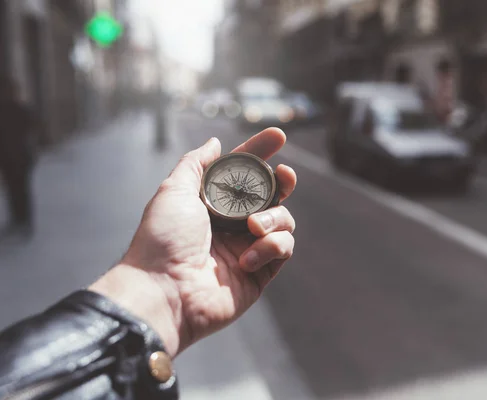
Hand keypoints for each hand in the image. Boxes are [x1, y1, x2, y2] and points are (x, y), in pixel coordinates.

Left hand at [89, 128, 296, 355]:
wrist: (164, 292)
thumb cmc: (163, 240)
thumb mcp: (173, 191)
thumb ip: (196, 164)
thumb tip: (214, 143)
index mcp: (213, 205)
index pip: (242, 173)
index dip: (260, 153)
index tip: (277, 136)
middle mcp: (233, 225)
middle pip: (270, 195)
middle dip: (283, 181)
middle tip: (285, 174)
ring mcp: (248, 248)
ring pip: (283, 221)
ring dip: (275, 218)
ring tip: (253, 227)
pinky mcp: (260, 273)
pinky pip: (283, 249)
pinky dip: (271, 247)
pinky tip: (247, 259)